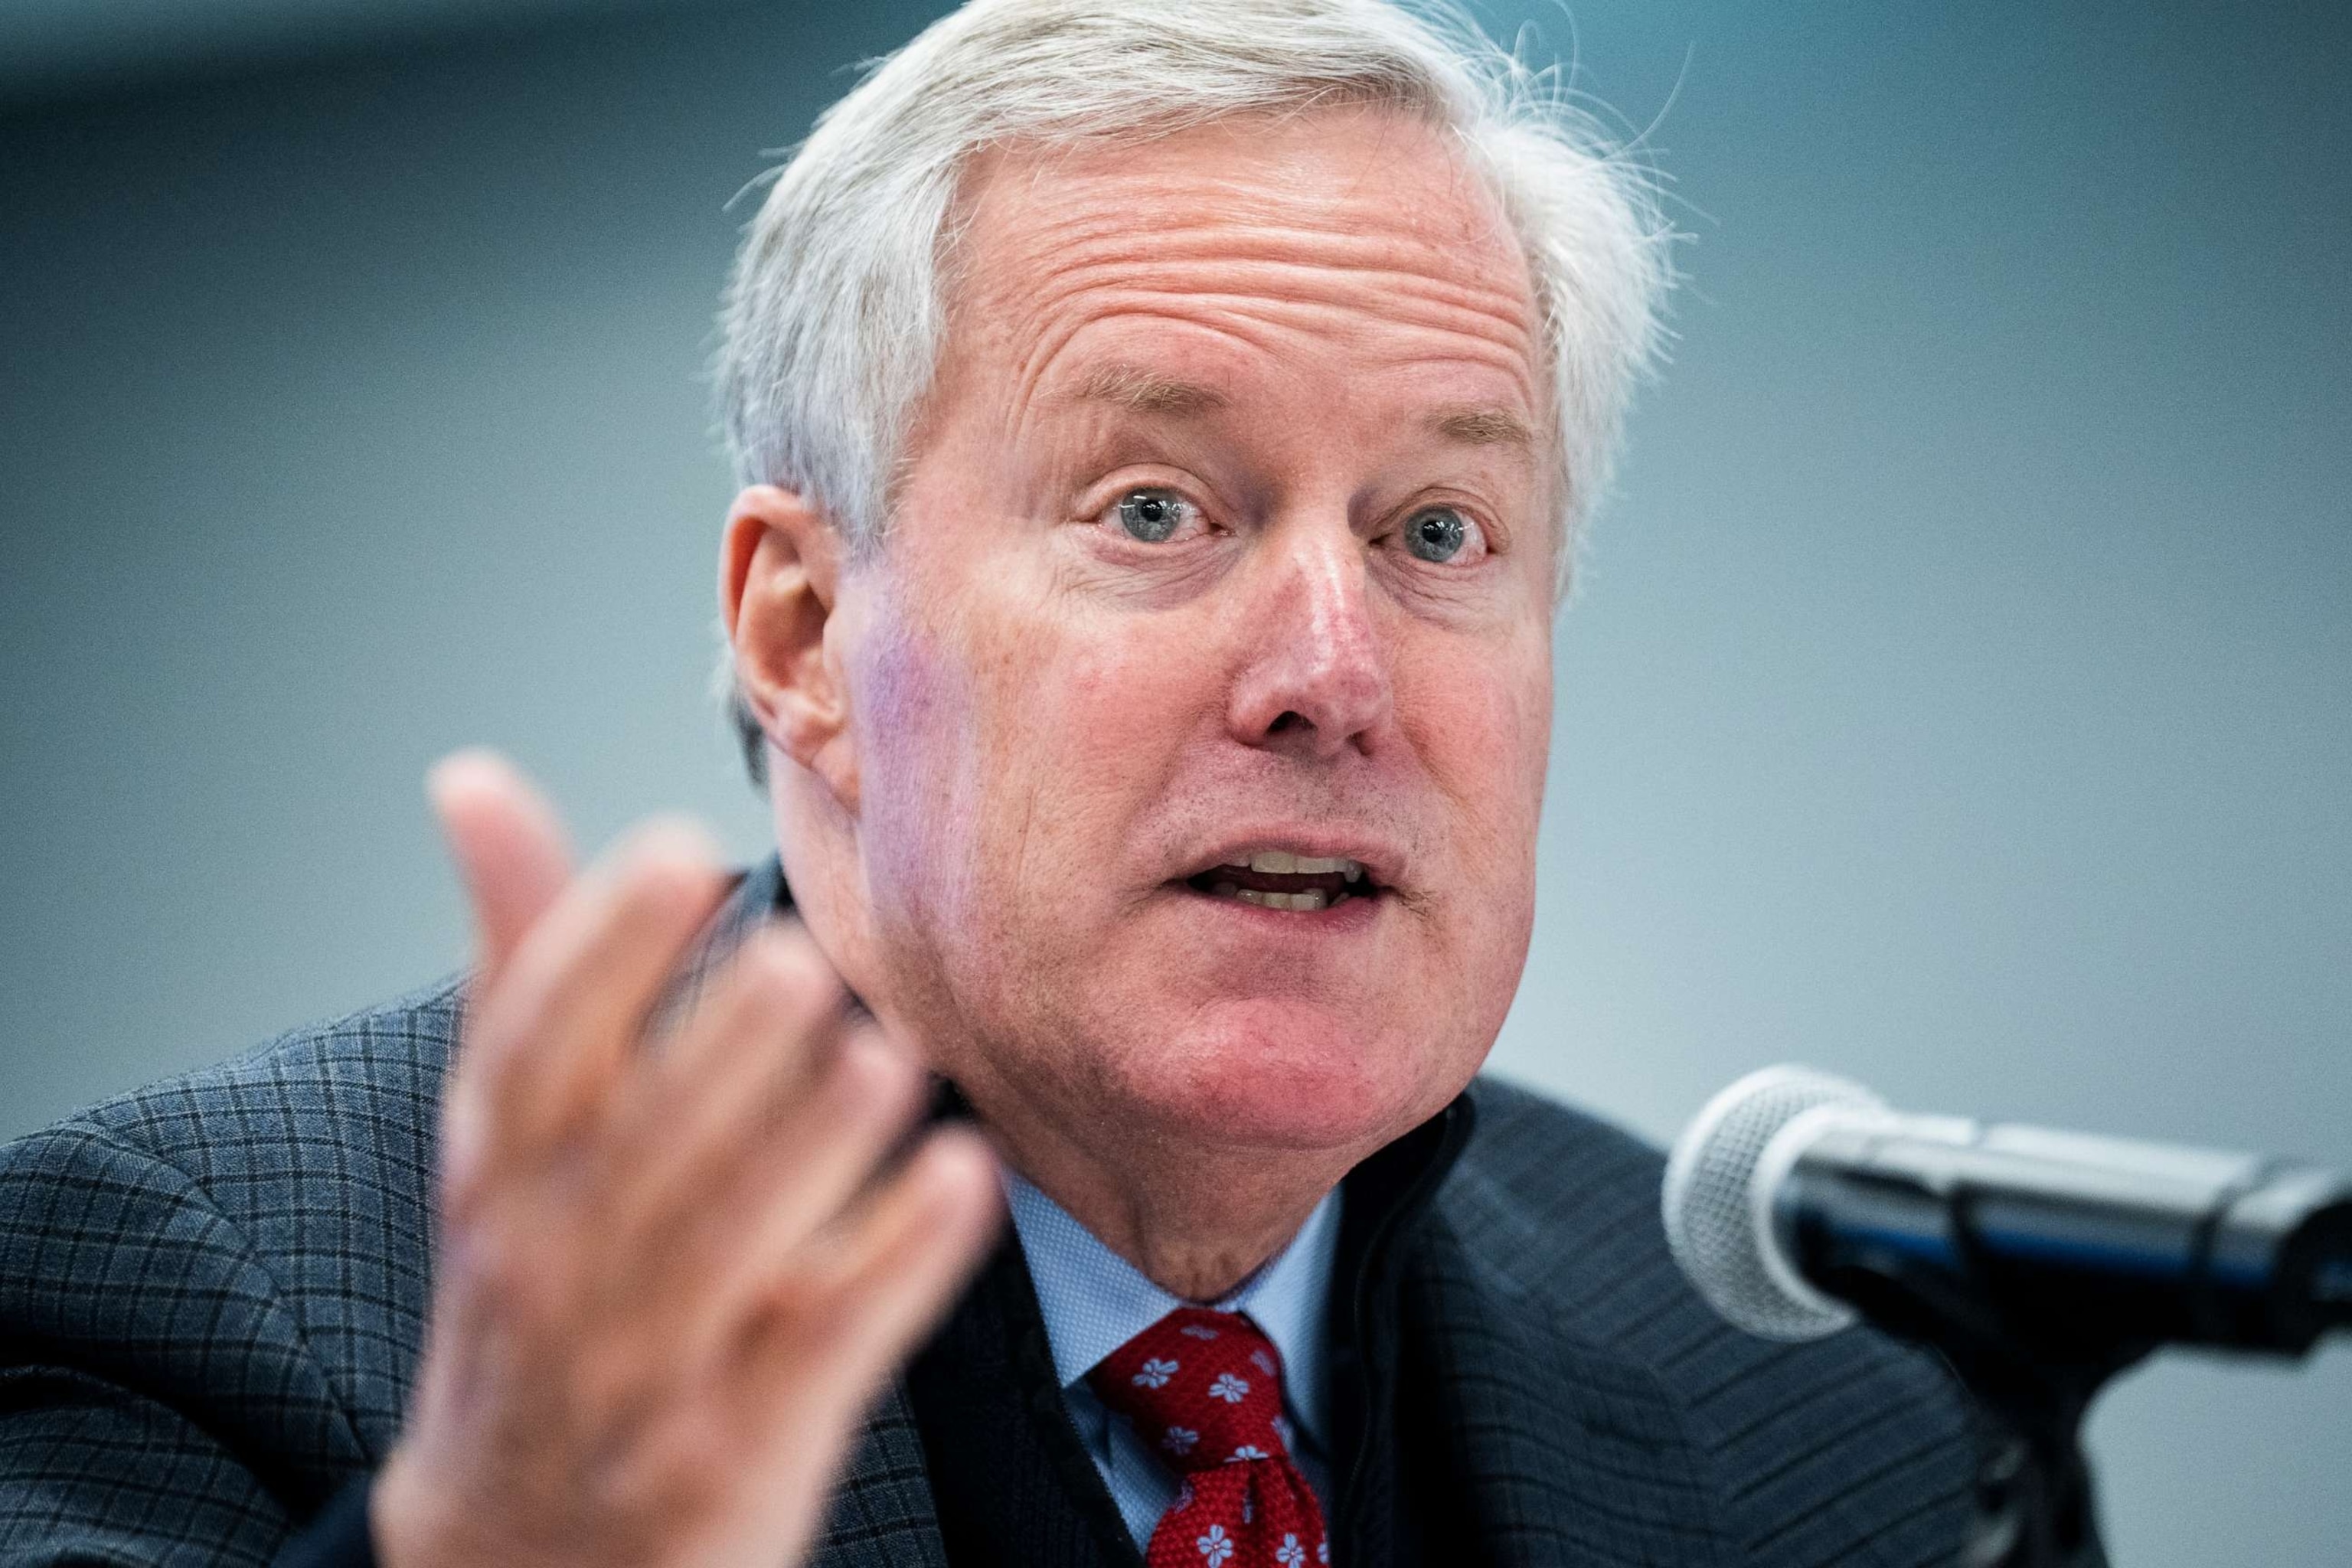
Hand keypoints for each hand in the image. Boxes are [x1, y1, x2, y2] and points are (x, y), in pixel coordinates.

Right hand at [371, 752, 999, 1567]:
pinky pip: (830, 1341)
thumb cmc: (534, 1289)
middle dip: (719, 1054)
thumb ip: (521, 959)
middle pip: (637, 1142)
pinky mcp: (745, 1443)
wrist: (520, 1554)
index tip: (683, 854)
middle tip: (800, 965)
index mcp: (500, 1171)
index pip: (531, 1047)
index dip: (599, 948)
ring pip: (730, 1243)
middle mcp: (559, 1262)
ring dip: (812, 1148)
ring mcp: (651, 1363)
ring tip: (883, 1061)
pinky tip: (966, 1179)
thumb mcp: (507, 1138)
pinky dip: (898, 1261)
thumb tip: (473, 778)